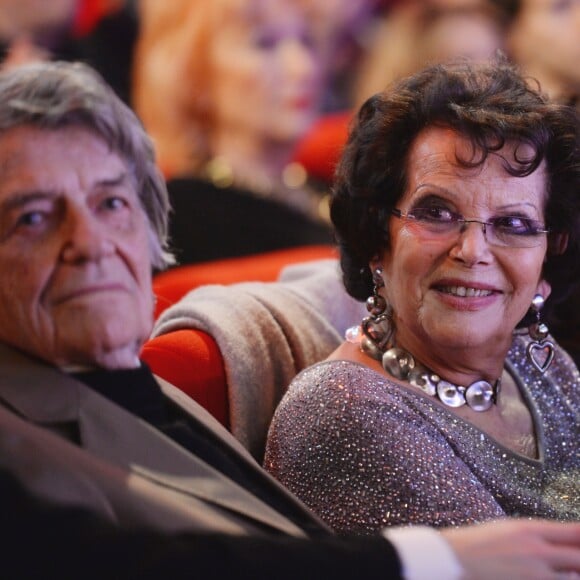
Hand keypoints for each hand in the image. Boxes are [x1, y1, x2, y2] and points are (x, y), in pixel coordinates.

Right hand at [441, 518, 579, 579]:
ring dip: (574, 572)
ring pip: (573, 576)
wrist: (457, 558)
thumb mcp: (509, 528)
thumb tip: (563, 539)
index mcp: (530, 529)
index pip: (574, 531)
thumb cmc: (480, 541)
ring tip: (570, 567)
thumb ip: (537, 534)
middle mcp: (536, 549)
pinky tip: (558, 576)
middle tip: (577, 555)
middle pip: (579, 555)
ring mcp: (534, 572)